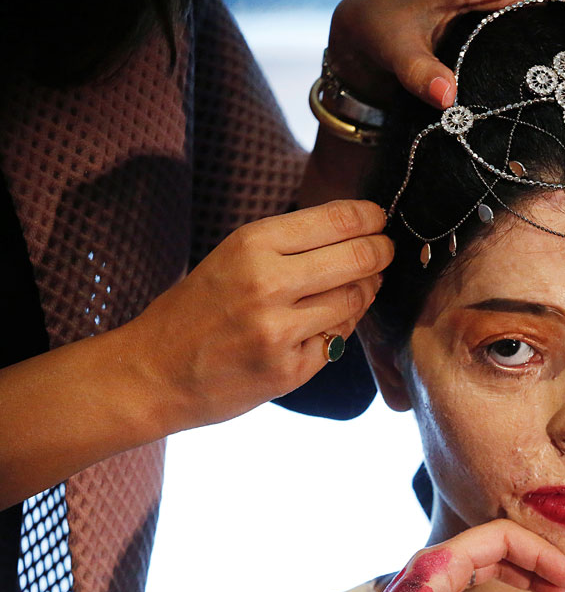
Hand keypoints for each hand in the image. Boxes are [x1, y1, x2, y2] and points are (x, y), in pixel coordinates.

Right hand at [123, 199, 392, 433]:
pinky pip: (339, 340)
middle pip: (359, 259)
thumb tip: (355, 231)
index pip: (338, 220)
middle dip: (381, 252)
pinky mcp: (290, 369)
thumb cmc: (194, 311)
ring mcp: (281, 330)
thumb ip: (289, 246)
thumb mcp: (232, 258)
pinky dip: (340, 330)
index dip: (371, 218)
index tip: (380, 219)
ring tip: (359, 287)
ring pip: (355, 301)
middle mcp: (269, 283)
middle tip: (386, 251)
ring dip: (365, 292)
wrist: (152, 373)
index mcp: (252, 244)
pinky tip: (325, 325)